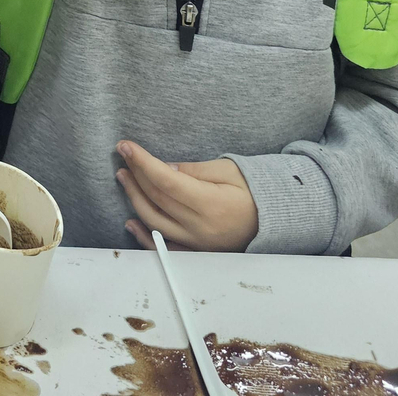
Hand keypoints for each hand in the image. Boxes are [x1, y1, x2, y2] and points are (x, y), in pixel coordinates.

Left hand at [115, 141, 259, 251]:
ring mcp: (196, 242)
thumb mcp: (227, 170)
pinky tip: (130, 222)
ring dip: (134, 198)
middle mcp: (199, 227)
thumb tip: (163, 168)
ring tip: (125, 178)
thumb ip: (193, 170)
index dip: (142, 162)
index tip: (126, 146)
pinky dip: (144, 236)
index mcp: (210, 203)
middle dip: (136, 174)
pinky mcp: (195, 251)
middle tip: (124, 156)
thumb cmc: (253, 190)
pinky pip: (164, 247)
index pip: (165, 180)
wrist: (273, 220)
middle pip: (156, 198)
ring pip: (154, 221)